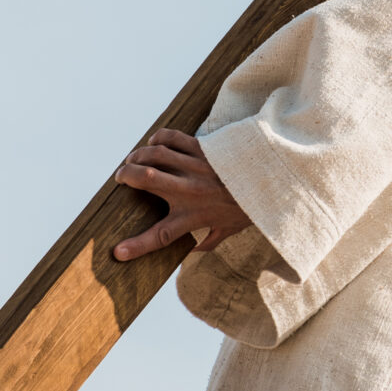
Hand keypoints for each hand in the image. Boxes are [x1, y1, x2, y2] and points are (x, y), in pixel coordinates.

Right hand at [112, 128, 252, 261]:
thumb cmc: (249, 207)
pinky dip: (159, 138)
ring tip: (133, 160)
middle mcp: (191, 190)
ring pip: (156, 155)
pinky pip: (175, 138)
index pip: (160, 236)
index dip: (136, 247)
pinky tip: (154, 142)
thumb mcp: (230, 231)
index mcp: (194, 216)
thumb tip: (193, 253)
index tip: (117, 252)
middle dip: (127, 176)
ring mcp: (197, 166)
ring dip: (138, 156)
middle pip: (147, 179)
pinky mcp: (205, 148)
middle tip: (120, 177)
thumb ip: (209, 242)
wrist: (274, 180)